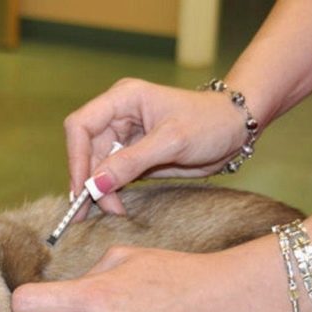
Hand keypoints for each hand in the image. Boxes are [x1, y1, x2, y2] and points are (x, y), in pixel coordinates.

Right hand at [64, 78, 247, 217]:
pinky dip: (110, 192)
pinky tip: (114, 206)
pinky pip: (112, 175)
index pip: (81, 126)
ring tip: (110, 212)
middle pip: (85, 149)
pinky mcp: (133, 156)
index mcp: (123, 99)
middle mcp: (118, 116)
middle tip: (90, 211)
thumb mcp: (171, 142)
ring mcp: (124, 137)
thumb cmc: (209, 122)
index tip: (82, 188)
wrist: (235, 130)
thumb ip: (131, 162)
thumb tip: (95, 184)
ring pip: (96, 166)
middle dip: (87, 180)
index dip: (75, 157)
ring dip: (98, 190)